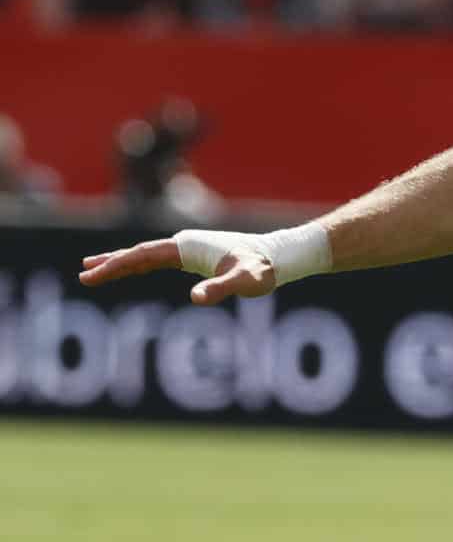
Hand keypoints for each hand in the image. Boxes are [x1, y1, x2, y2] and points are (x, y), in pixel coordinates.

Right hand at [79, 235, 279, 305]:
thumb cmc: (263, 269)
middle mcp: (184, 243)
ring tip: (93, 269)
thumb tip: (195, 298)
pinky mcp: (194, 256)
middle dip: (111, 263)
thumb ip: (222, 288)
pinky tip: (131, 269)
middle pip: (138, 252)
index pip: (142, 255)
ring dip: (121, 262)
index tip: (92, 274)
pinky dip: (139, 264)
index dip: (116, 265)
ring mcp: (188, 248)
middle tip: (83, 273)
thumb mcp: (245, 281)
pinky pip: (158, 259)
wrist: (279, 257)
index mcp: (188, 245)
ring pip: (145, 255)